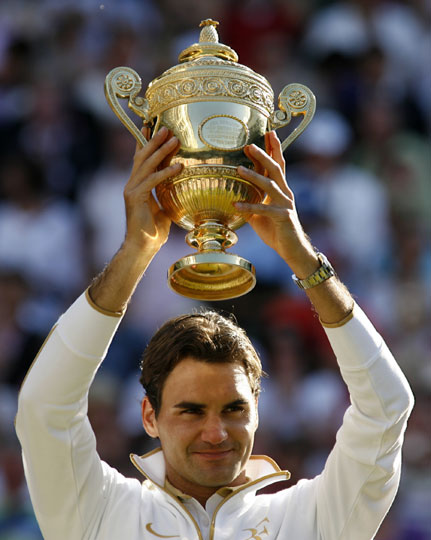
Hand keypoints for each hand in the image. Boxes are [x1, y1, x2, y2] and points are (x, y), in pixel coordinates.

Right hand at [124, 126, 181, 255]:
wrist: (142, 246)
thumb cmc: (153, 232)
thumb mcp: (163, 209)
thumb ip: (167, 197)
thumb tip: (180, 191)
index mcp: (137, 185)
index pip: (141, 160)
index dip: (145, 143)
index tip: (150, 127)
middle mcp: (132, 184)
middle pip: (142, 156)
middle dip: (153, 141)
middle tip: (166, 128)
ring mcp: (131, 189)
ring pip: (147, 164)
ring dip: (161, 151)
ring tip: (173, 140)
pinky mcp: (135, 197)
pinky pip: (152, 181)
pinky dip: (166, 172)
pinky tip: (179, 167)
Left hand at [235, 131, 318, 277]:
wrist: (292, 249)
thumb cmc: (276, 230)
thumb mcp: (260, 213)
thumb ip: (251, 201)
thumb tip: (232, 195)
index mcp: (281, 189)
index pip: (277, 165)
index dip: (273, 149)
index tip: (267, 132)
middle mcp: (285, 193)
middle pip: (275, 169)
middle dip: (264, 154)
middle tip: (250, 144)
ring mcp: (285, 204)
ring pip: (270, 186)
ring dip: (254, 177)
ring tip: (238, 169)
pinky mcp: (283, 217)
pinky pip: (264, 210)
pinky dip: (249, 207)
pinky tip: (235, 205)